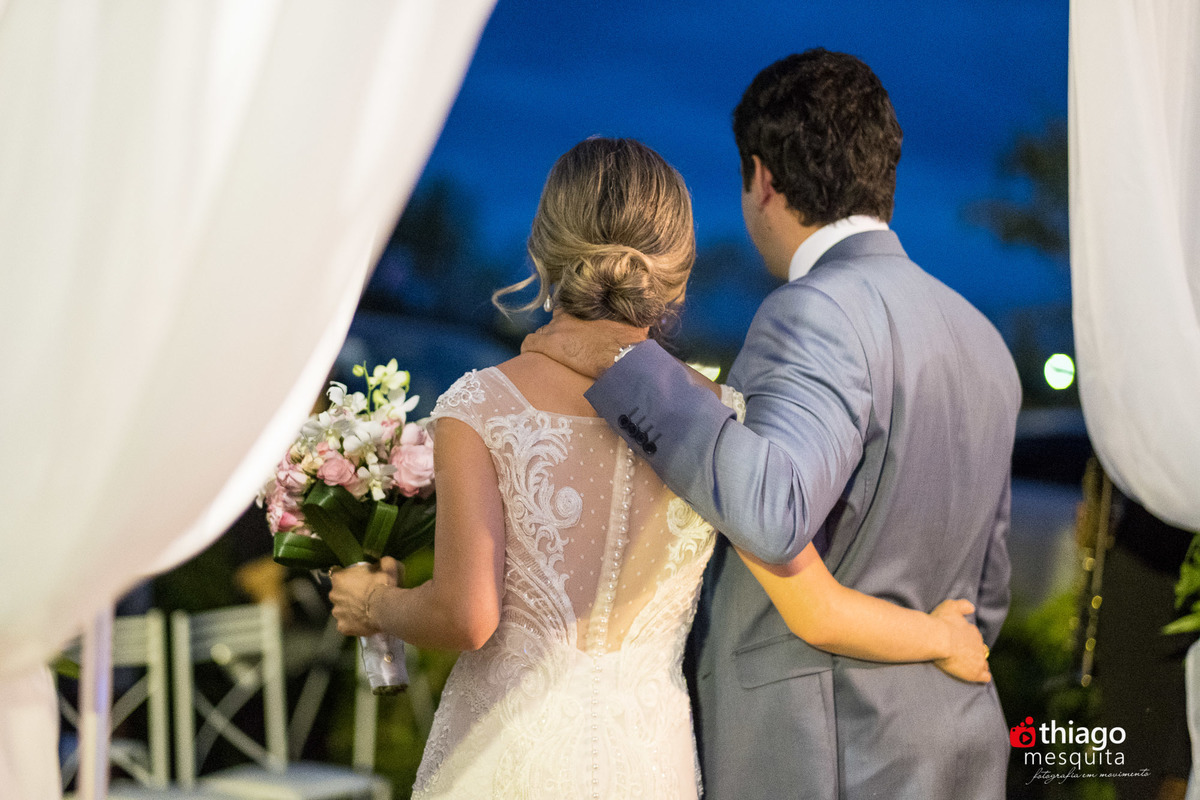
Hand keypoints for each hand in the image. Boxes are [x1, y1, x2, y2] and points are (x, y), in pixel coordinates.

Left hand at [328, 557, 402, 636]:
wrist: (386, 608)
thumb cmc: (383, 585)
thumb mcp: (387, 566)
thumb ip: (382, 563)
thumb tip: (382, 563)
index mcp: (339, 578)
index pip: (339, 576)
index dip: (349, 578)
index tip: (359, 581)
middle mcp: (333, 595)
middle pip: (338, 594)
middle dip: (347, 595)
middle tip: (363, 596)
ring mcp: (337, 613)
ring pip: (341, 610)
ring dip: (349, 610)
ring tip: (364, 611)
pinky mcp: (342, 627)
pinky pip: (346, 624)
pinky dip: (353, 623)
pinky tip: (363, 622)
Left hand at [520, 312, 647, 378]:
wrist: (621, 357)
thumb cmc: (629, 343)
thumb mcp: (632, 325)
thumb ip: (631, 319)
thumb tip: (642, 317)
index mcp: (587, 310)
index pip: (571, 307)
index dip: (572, 319)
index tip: (575, 329)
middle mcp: (569, 315)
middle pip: (556, 320)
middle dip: (559, 332)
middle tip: (567, 345)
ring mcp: (557, 329)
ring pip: (542, 332)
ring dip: (546, 342)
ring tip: (551, 353)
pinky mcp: (548, 345)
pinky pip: (530, 343)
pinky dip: (530, 348)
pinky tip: (530, 354)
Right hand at [930, 599, 991, 682]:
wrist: (938, 639)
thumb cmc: (941, 622)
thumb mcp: (950, 606)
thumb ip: (963, 605)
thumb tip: (972, 607)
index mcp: (972, 631)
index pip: (974, 637)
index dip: (967, 641)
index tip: (959, 642)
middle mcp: (978, 645)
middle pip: (979, 650)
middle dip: (973, 653)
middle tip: (961, 655)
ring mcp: (978, 659)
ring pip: (983, 664)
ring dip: (978, 665)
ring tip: (969, 667)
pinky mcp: (975, 672)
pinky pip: (984, 676)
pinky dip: (983, 677)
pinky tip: (979, 677)